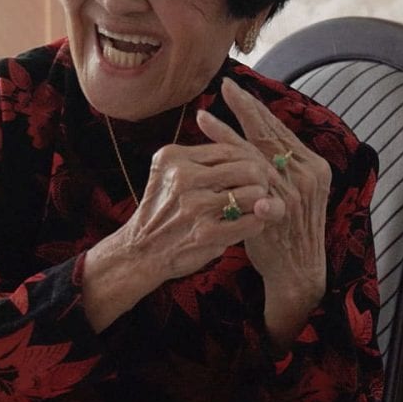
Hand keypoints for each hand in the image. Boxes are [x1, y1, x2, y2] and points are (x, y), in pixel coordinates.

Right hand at [80, 124, 277, 330]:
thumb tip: (249, 151)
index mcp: (174, 158)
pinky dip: (257, 222)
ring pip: (254, 194)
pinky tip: (250, 223)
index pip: (230, 149)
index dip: (251, 160)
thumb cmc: (163, 210)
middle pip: (247, 168)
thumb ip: (202, 160)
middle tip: (262, 189)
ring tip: (255, 206)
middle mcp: (183, 178)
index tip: (258, 171)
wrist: (140, 252)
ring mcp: (194, 206)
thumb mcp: (170, 173)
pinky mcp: (205, 234)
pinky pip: (252, 221)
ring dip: (261, 202)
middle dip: (261, 179)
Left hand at [210, 78, 330, 342]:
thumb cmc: (287, 232)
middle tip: (225, 87)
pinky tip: (210, 149)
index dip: (258, 110)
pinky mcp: (280, 206)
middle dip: (246, 108)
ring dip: (228, 133)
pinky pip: (249, 176)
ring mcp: (295, 190)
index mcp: (315, 166)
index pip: (282, 131)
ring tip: (203, 116)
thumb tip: (257, 140)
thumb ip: (280, 170)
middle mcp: (309, 173)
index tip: (236, 91)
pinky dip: (229, 158)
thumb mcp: (291, 196)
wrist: (298, 272)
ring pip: (257, 152)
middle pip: (272, 133)